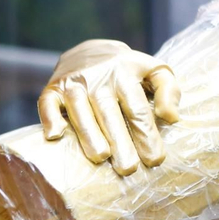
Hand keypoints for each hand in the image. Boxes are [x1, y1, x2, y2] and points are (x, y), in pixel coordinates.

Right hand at [37, 39, 180, 174]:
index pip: (137, 108)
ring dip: (88, 134)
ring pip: (80, 110)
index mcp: (126, 73)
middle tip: (128, 168)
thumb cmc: (130, 71)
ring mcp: (73, 83)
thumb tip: (171, 118)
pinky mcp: (52, 88)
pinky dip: (49, 118)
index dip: (146, 135)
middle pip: (109, 113)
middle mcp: (98, 77)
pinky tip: (56, 135)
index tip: (154, 160)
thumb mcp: (156, 71)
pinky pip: (47, 103)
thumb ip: (169, 91)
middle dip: (119, 141)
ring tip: (100, 158)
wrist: (92, 51)